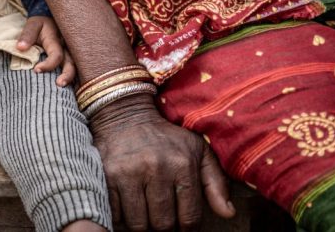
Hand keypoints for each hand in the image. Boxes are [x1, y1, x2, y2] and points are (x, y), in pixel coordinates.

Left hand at [17, 16, 74, 85]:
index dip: (48, 64)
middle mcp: (67, 48)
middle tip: (59, 84)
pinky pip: (76, 67)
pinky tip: (72, 87)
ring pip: (77, 66)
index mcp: (56, 40)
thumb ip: (27, 35)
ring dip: (72, 78)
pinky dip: (74, 77)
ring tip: (65, 88)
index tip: (36, 70)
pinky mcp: (71, 56)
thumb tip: (20, 48)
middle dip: (68, 75)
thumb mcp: (32, 25)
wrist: (50, 18)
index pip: (56, 55)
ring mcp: (70, 52)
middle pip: (72, 63)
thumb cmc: (40, 23)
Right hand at [91, 95, 233, 231]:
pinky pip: (115, 214)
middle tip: (161, 219)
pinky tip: (127, 209)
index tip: (181, 225)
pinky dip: (121, 218)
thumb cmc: (165, 137)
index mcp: (182, 164)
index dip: (186, 228)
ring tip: (145, 215)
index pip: (189, 218)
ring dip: (142, 225)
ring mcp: (129, 172)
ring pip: (138, 224)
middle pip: (163, 225)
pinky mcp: (107, 174)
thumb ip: (216, 182)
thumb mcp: (197, 151)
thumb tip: (227, 213)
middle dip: (164, 228)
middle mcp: (156, 168)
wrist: (124, 115)